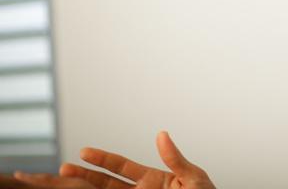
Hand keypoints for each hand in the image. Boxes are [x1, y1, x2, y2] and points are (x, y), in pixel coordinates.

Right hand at [15, 132, 214, 188]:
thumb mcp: (193, 177)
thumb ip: (175, 159)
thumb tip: (161, 134)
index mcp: (153, 179)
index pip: (122, 167)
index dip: (102, 159)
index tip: (83, 152)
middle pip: (106, 184)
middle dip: (85, 177)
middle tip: (63, 170)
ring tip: (66, 186)